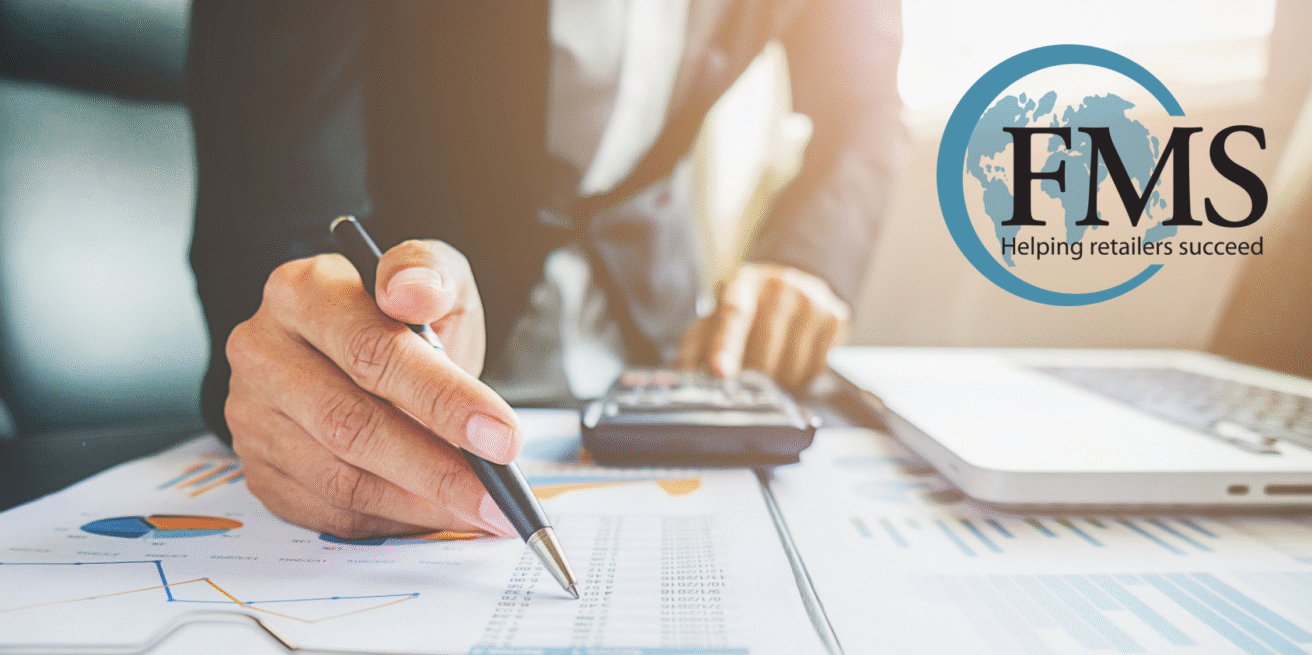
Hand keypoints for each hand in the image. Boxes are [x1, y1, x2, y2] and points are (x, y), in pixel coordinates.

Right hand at [225, 239, 519, 539]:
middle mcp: (263, 351)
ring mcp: (252, 415)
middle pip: (351, 423)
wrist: (364, 351)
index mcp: (303, 291)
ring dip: (420, 503)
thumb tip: (412, 291)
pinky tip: (435, 514)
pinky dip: (391, 520)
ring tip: (479, 508)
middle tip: (497, 492)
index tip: (502, 436)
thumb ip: (430, 273)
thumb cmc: (402, 316)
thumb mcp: (433, 278)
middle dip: (438, 467)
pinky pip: (328, 512)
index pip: (372, 350)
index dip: (443, 398)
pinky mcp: (259, 468)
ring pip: (340, 478)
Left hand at [676, 262, 849, 388]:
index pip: (733, 314)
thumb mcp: (715, 317)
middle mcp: (779, 287)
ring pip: (792, 366)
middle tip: (746, 380)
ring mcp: (811, 300)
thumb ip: (695, 346)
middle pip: (764, 350)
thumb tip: (680, 378)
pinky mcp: (835, 316)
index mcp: (742, 283)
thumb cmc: (747, 307)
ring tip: (771, 365)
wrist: (793, 280)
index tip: (719, 372)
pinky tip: (793, 359)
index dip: (725, 346)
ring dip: (777, 382)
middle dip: (751, 378)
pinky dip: (801, 378)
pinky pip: (816, 368)